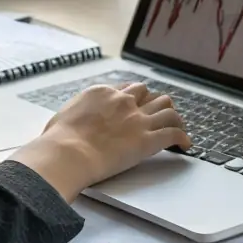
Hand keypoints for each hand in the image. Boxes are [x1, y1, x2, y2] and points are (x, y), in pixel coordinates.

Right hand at [9, 82, 191, 201]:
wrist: (68, 153)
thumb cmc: (57, 140)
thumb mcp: (61, 118)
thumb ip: (74, 116)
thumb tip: (69, 123)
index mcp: (102, 93)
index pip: (127, 88)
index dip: (134, 97)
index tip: (136, 104)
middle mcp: (123, 101)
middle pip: (149, 94)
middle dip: (153, 103)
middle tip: (155, 114)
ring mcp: (138, 119)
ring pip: (167, 109)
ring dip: (173, 117)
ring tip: (176, 126)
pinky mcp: (148, 139)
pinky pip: (174, 133)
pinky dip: (182, 138)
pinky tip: (185, 145)